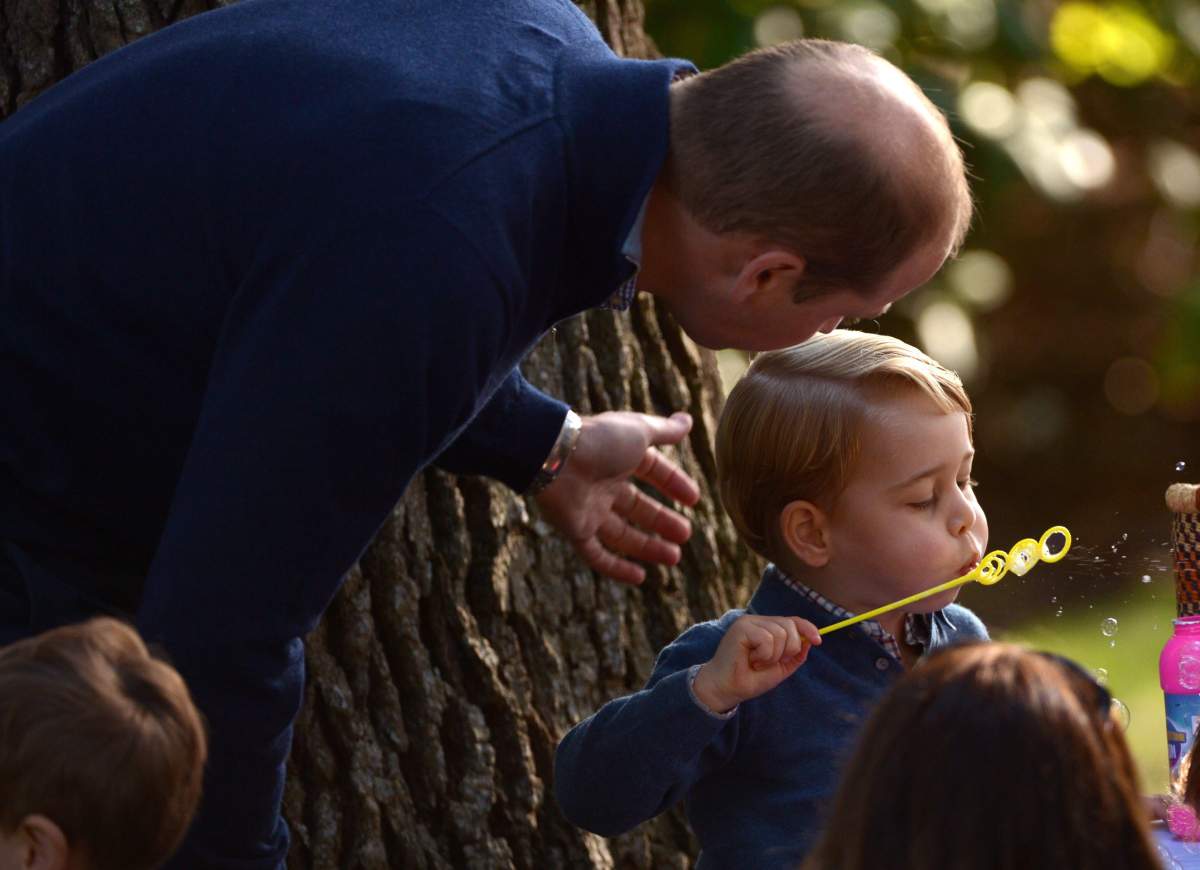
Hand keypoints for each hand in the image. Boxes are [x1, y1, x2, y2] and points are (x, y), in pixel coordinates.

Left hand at [534, 411, 699, 583]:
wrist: (554, 457)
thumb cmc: (599, 440)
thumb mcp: (639, 431)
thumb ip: (664, 430)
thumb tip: (688, 420)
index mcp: (619, 458)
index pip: (652, 472)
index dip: (673, 484)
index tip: (694, 500)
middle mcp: (604, 484)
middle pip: (638, 507)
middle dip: (662, 521)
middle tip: (686, 534)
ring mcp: (589, 509)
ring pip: (622, 534)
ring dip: (648, 546)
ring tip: (674, 558)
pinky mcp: (575, 530)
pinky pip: (597, 555)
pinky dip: (617, 568)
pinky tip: (640, 577)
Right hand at [692, 616, 820, 712]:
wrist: (727, 689)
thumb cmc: (750, 679)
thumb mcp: (779, 668)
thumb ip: (794, 655)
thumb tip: (810, 641)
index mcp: (766, 628)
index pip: (792, 620)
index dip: (808, 628)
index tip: (818, 640)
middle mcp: (757, 621)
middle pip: (790, 626)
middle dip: (788, 650)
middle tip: (768, 663)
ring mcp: (748, 622)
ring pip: (780, 634)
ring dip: (773, 656)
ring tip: (757, 663)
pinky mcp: (741, 628)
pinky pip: (767, 639)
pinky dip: (764, 655)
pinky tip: (751, 660)